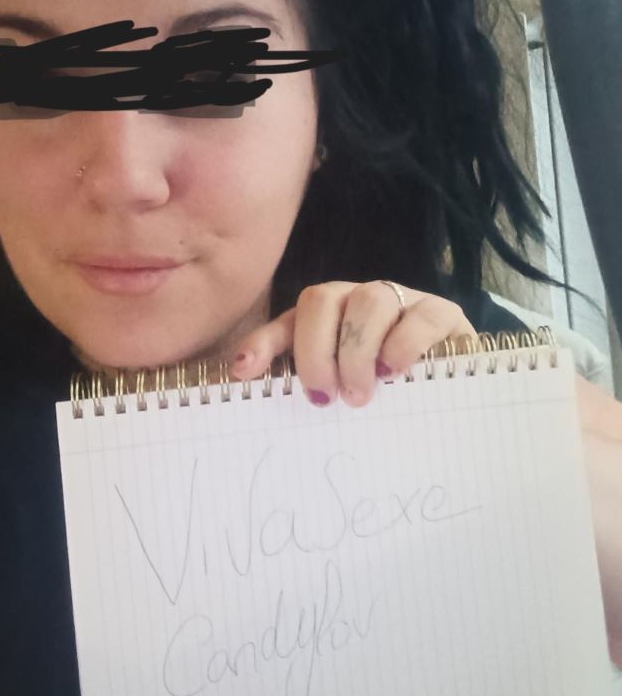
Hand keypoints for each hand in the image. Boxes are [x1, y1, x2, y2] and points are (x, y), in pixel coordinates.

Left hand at [229, 280, 476, 406]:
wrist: (454, 385)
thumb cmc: (385, 389)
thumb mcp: (339, 385)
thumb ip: (300, 378)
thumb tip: (242, 376)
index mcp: (328, 315)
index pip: (288, 318)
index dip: (263, 342)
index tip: (245, 372)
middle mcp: (358, 299)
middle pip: (322, 300)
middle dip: (315, 352)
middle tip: (325, 396)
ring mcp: (401, 300)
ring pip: (369, 301)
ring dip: (357, 351)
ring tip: (361, 394)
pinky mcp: (442, 313)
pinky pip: (419, 316)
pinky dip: (403, 345)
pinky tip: (397, 371)